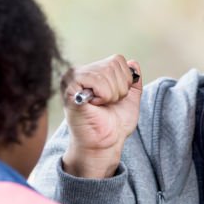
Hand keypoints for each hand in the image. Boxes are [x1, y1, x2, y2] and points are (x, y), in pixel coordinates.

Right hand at [60, 55, 142, 178]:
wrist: (106, 143)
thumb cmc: (115, 124)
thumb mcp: (130, 99)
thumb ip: (133, 80)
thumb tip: (133, 63)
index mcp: (92, 71)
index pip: (118, 60)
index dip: (125, 81)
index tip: (115, 98)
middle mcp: (79, 71)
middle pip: (114, 64)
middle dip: (119, 89)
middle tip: (107, 104)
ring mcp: (72, 77)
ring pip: (107, 72)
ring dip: (112, 94)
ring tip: (101, 105)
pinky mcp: (69, 87)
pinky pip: (97, 81)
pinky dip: (103, 96)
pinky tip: (94, 105)